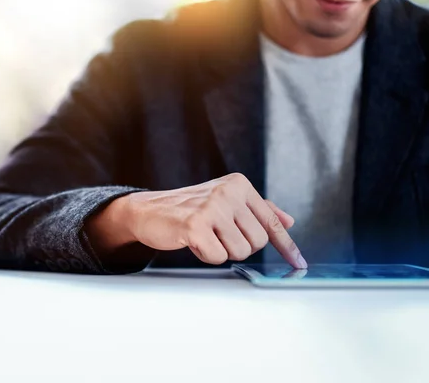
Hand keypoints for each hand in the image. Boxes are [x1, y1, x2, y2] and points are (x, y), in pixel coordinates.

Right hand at [88, 173, 306, 268]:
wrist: (148, 210)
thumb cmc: (188, 209)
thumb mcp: (225, 202)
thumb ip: (258, 210)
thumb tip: (289, 221)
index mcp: (238, 184)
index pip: (270, 220)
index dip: (286, 245)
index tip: (299, 262)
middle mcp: (228, 191)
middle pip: (257, 241)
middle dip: (238, 246)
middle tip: (218, 235)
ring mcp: (212, 207)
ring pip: (240, 252)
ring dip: (221, 251)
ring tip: (204, 236)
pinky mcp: (195, 225)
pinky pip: (218, 257)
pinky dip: (206, 255)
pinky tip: (193, 241)